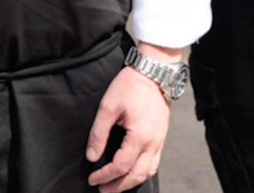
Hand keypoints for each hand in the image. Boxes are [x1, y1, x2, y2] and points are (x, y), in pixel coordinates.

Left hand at [86, 66, 169, 190]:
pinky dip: (143, 172)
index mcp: (139, 136)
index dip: (105, 175)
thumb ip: (99, 133)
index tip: (92, 179)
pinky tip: (133, 173)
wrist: (153, 72)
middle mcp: (153, 143)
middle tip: (103, 191)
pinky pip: (154, 163)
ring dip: (132, 182)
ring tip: (116, 186)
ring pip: (148, 171)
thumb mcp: (108, 106)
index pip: (120, 166)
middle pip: (137, 175)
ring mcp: (160, 141)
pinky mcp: (161, 137)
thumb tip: (92, 156)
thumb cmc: (130, 86)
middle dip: (118, 186)